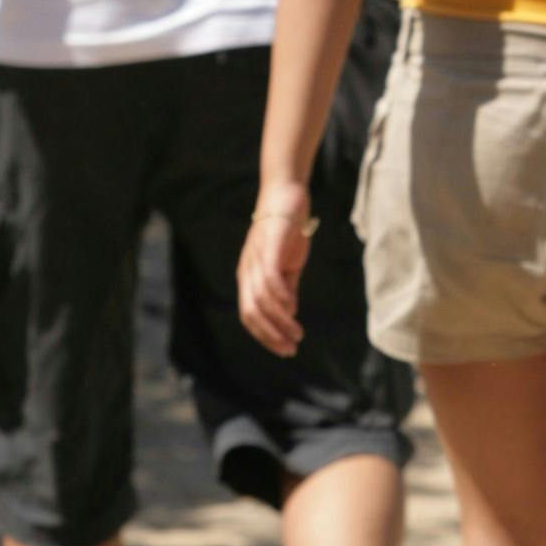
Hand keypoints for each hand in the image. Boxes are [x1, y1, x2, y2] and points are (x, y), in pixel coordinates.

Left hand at [238, 182, 312, 355]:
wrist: (287, 195)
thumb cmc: (286, 231)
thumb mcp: (288, 265)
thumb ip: (287, 289)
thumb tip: (289, 314)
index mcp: (249, 277)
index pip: (249, 316)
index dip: (265, 336)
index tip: (285, 350)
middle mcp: (247, 271)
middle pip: (251, 313)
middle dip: (270, 336)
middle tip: (290, 349)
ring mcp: (256, 258)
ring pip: (261, 300)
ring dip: (279, 321)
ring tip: (297, 333)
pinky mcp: (269, 246)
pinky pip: (270, 277)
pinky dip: (279, 296)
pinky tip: (292, 308)